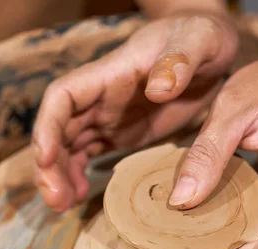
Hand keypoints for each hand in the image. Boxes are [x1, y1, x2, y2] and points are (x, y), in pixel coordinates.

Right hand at [32, 11, 237, 211]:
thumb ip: (178, 62)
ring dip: (59, 175)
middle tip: (56, 201)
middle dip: (49, 164)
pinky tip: (79, 196)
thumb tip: (156, 90)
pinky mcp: (120, 133)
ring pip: (68, 146)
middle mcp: (101, 97)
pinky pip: (87, 155)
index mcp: (111, 74)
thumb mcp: (199, 40)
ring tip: (62, 205)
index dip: (47, 126)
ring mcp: (108, 117)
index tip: (46, 157)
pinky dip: (78, 175)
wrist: (212, 48)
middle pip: (58, 129)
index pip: (63, 97)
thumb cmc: (201, 36)